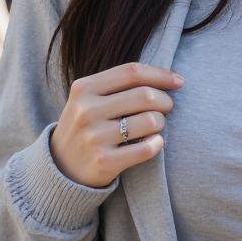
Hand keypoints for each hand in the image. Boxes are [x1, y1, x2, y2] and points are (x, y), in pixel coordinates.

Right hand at [49, 60, 182, 187]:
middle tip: (168, 108)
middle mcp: (87, 110)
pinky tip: (154, 143)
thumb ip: (119, 85)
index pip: (132, 72)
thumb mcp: (89, 100)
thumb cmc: (86, 127)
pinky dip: (157, 144)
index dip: (161, 75)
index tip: (180, 82)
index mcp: (84, 88)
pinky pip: (147, 148)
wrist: (61, 168)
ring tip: (155, 126)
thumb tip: (169, 78)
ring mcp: (94, 137)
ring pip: (150, 121)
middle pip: (145, 95)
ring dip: (161, 123)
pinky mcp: (104, 161)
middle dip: (165, 101)